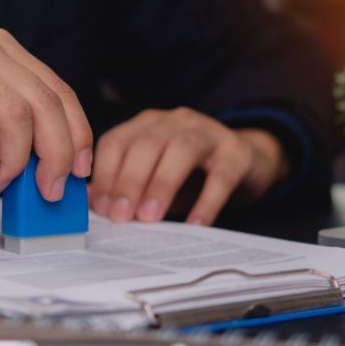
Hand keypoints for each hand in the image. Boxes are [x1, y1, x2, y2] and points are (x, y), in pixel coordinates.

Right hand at [0, 29, 92, 199]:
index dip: (77, 133)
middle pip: (42, 104)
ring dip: (16, 163)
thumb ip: (16, 124)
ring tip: (0, 182)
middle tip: (50, 189)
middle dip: (56, 154)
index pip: (57, 90)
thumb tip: (58, 167)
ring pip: (14, 119)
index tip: (80, 169)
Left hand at [89, 107, 288, 225]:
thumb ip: (128, 187)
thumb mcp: (157, 177)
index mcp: (149, 124)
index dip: (106, 173)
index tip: (101, 207)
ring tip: (150, 217)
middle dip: (130, 180)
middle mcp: (176, 121)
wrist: (249, 160)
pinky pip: (221, 175)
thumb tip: (95, 206)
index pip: (118, 141)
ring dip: (161, 184)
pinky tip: (195, 224)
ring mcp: (209, 133)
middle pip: (147, 143)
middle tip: (121, 216)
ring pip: (181, 150)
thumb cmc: (194, 173)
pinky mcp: (237, 153)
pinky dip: (207, 200)